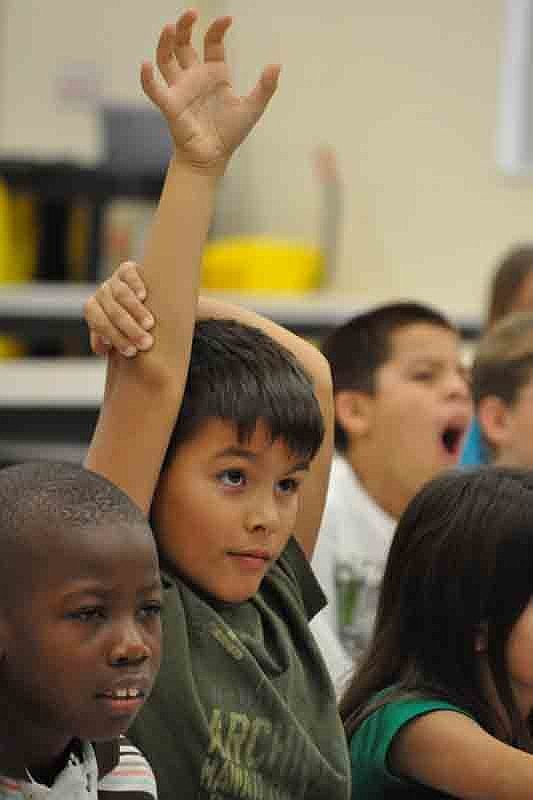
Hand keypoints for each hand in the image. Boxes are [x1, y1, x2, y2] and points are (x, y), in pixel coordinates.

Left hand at [84, 262, 151, 357]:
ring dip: (135, 310)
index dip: (115, 337)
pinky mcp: (127, 268)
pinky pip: (128, 274)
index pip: (99, 323)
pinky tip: (143, 296)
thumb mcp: (116, 336)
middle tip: (146, 343)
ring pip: (121, 294)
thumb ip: (106, 342)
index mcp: (93, 310)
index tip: (132, 352)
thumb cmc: (127, 326)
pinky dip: (135, 285)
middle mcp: (101, 294)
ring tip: (149, 325)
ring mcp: (113, 280)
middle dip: (129, 329)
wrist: (141, 301)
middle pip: (112, 310)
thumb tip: (102, 347)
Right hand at [141, 9, 279, 173]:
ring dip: (165, 42)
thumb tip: (277, 65)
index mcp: (214, 74)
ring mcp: (180, 89)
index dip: (217, 29)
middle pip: (183, 44)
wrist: (213, 158)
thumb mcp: (252, 108)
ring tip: (169, 27)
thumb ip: (266, 87)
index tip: (227, 20)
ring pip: (166, 59)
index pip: (212, 43)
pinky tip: (145, 65)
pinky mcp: (170, 105)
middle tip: (191, 13)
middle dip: (185, 27)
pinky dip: (147, 78)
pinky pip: (153, 89)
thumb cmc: (229, 133)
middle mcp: (194, 77)